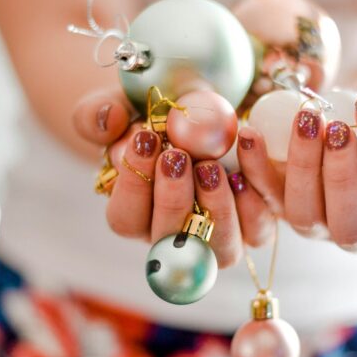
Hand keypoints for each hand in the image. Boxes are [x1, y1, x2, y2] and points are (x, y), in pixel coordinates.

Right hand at [72, 88, 274, 267]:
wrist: (200, 112)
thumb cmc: (156, 117)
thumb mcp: (122, 107)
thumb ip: (97, 114)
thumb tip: (109, 121)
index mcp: (136, 215)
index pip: (125, 219)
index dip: (132, 185)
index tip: (143, 139)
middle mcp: (176, 237)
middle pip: (171, 241)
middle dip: (172, 199)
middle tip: (177, 156)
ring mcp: (217, 237)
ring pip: (220, 249)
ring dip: (216, 208)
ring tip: (212, 165)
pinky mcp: (253, 225)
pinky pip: (259, 229)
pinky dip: (255, 198)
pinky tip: (246, 161)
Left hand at [235, 82, 356, 250]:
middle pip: (349, 224)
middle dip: (340, 176)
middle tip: (334, 126)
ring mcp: (319, 222)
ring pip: (304, 217)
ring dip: (300, 170)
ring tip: (304, 120)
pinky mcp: (284, 207)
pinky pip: (265, 201)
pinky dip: (255, 172)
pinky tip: (252, 134)